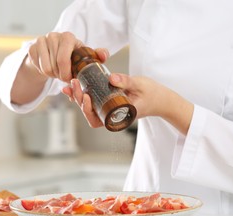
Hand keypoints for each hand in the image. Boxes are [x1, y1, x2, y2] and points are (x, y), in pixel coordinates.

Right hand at [11, 32, 108, 104]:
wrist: (54, 53)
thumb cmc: (72, 56)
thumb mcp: (85, 56)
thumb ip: (96, 56)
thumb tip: (104, 55)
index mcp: (68, 37)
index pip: (63, 60)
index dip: (66, 74)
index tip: (69, 79)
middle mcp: (53, 36)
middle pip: (54, 66)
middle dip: (60, 75)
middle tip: (64, 76)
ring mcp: (41, 41)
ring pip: (46, 68)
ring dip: (53, 75)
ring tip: (58, 72)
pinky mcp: (32, 48)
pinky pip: (38, 67)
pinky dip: (44, 72)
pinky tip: (49, 68)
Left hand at [62, 73, 193, 134]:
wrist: (161, 99)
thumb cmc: (153, 94)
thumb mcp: (140, 85)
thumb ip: (126, 81)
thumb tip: (111, 78)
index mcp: (117, 118)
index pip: (96, 120)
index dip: (87, 110)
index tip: (86, 96)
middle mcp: (111, 116)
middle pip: (89, 113)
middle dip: (78, 99)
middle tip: (74, 83)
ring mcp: (109, 110)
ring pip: (89, 108)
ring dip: (78, 96)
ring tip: (70, 83)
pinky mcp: (109, 103)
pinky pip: (94, 101)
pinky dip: (84, 94)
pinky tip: (77, 85)